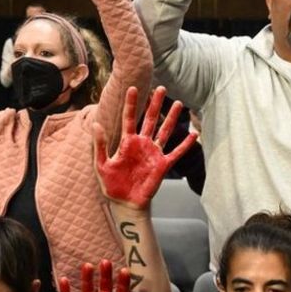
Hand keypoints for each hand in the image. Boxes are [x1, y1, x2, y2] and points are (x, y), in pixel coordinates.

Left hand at [93, 86, 198, 209]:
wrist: (125, 203)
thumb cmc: (112, 185)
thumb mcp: (101, 165)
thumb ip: (99, 145)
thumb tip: (96, 124)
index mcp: (127, 142)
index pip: (129, 118)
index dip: (131, 103)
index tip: (132, 88)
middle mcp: (142, 144)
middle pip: (150, 119)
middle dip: (155, 104)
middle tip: (161, 88)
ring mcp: (154, 153)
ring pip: (165, 131)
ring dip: (172, 118)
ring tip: (179, 103)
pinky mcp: (163, 165)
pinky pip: (176, 152)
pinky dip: (185, 144)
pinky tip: (194, 134)